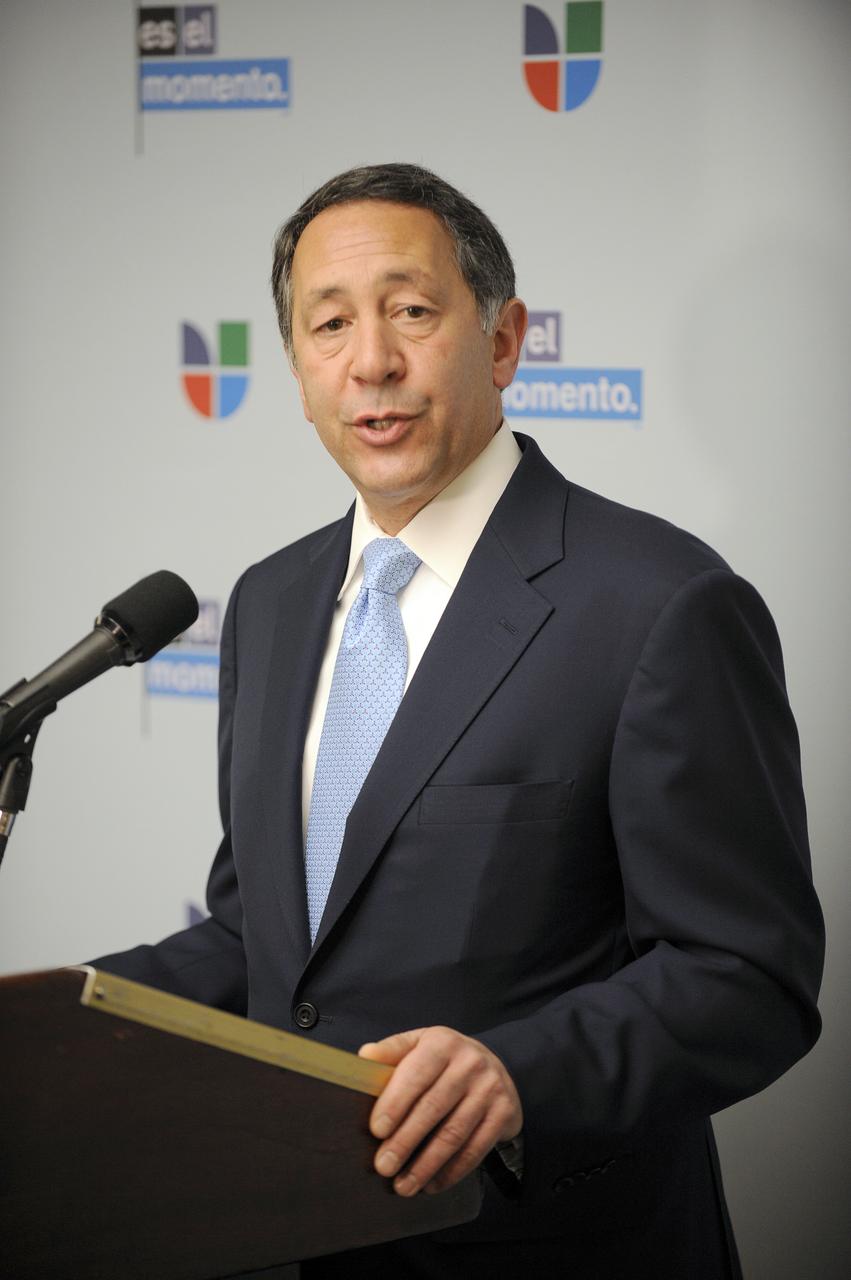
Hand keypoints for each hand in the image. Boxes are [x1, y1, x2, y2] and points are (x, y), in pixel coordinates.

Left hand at [358, 1025, 521, 1196]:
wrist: (497, 1066)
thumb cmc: (445, 1061)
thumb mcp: (420, 1045)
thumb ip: (392, 1051)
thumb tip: (364, 1057)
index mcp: (442, 1043)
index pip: (416, 1074)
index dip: (396, 1102)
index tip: (377, 1130)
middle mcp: (470, 1063)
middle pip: (433, 1107)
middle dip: (405, 1141)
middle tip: (384, 1166)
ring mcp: (490, 1088)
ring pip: (454, 1133)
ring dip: (426, 1165)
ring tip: (404, 1185)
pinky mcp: (504, 1113)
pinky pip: (476, 1149)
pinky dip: (452, 1172)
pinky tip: (432, 1185)